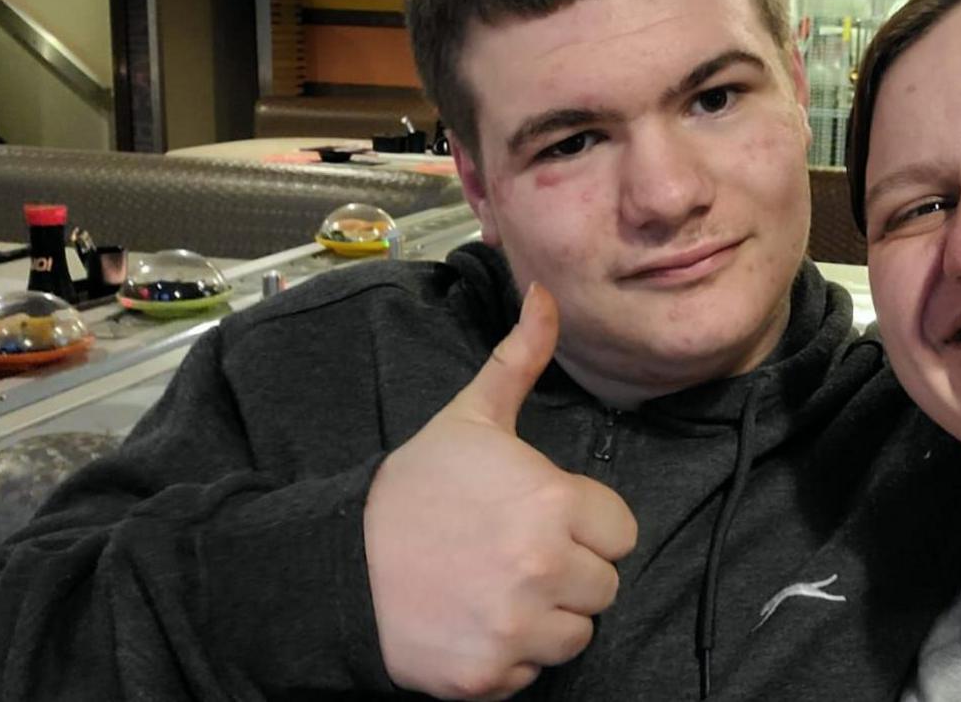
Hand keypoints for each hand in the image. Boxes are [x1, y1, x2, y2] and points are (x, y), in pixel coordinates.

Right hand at [365, 284, 638, 699]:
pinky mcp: (489, 677)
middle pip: (605, 586)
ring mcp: (517, 629)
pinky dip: (511, 656)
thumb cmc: (415, 488)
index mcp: (554, 505)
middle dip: (571, 572)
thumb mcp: (471, 418)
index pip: (621, 532)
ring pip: (577, 634)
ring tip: (497, 588)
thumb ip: (520, 359)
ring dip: (547, 618)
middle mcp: (545, 570)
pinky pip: (534, 673)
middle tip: (516, 555)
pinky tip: (474, 623)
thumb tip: (546, 296)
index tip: (543, 519)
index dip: (586, 524)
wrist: (339, 562)